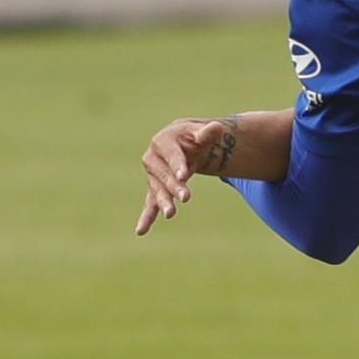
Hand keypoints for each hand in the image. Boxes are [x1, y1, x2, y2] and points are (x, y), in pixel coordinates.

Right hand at [136, 118, 235, 235]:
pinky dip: (146, 217)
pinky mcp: (154, 188)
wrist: (183, 143)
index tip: (184, 176)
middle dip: (174, 187)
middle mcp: (152, 158)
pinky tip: (141, 231)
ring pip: (157, 190)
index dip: (178, 165)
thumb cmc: (194, 136)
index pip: (172, 156)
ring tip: (170, 214)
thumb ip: (207, 133)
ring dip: (163, 202)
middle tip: (186, 198)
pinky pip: (150, 203)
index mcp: (163, 141)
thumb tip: (217, 127)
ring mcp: (152, 175)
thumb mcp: (201, 133)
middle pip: (164, 175)